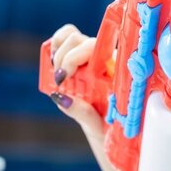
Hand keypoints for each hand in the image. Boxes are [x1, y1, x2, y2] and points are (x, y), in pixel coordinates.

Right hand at [48, 24, 103, 141]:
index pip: (97, 48)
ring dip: (58, 51)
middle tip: (60, 80)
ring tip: (57, 73)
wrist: (110, 134)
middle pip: (81, 40)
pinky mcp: (80, 60)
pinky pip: (65, 43)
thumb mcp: (97, 126)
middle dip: (64, 57)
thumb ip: (82, 112)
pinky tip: (54, 65)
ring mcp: (92, 58)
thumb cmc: (110, 130)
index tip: (65, 75)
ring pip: (72, 36)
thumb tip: (60, 97)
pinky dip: (54, 48)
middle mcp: (105, 60)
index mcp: (117, 72)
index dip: (76, 55)